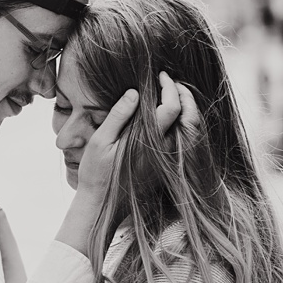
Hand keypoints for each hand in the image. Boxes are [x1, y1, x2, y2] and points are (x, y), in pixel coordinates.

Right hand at [77, 71, 199, 198]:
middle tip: (169, 80)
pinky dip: (175, 122)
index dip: (169, 87)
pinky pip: (177, 138)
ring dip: (181, 107)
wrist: (103, 207)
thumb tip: (134, 92)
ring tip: (168, 93)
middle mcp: (163, 149)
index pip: (171, 107)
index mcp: (149, 140)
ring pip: (185, 127)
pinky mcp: (164, 165)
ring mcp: (166, 158)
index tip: (161, 75)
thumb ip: (118, 116)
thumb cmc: (97, 175)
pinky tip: (162, 114)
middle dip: (182, 93)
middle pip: (186, 116)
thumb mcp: (100, 142)